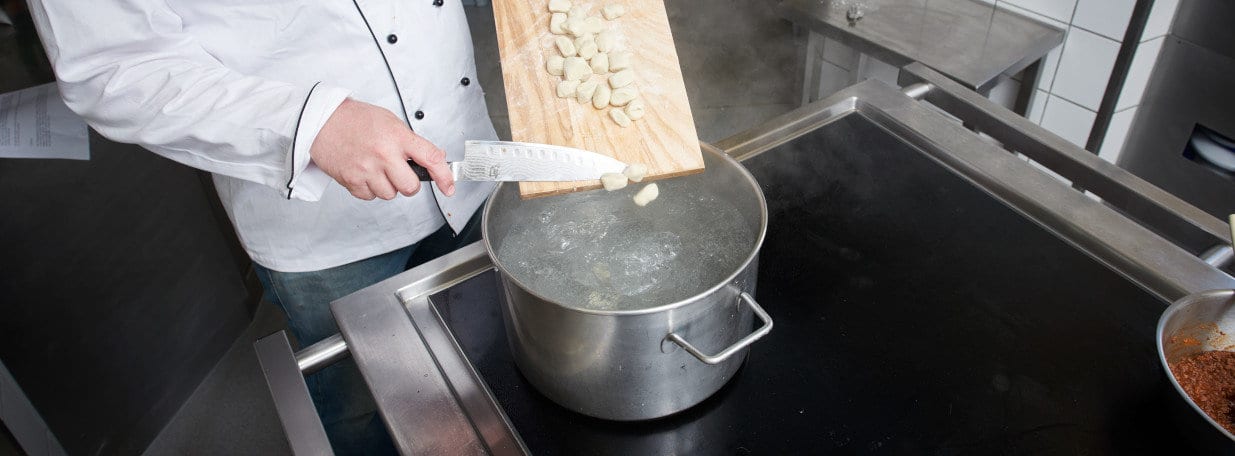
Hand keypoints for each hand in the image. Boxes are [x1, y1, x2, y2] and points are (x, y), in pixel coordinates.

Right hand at [309, 99, 454, 199]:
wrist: (322, 121)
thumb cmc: (355, 119)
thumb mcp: (390, 121)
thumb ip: (412, 141)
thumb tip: (434, 157)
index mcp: (397, 137)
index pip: (430, 158)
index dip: (444, 176)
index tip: (448, 186)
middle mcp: (383, 154)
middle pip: (410, 187)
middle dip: (409, 183)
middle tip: (399, 171)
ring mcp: (366, 169)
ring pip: (390, 194)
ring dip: (388, 186)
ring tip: (377, 168)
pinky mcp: (351, 181)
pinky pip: (370, 197)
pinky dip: (370, 189)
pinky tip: (364, 172)